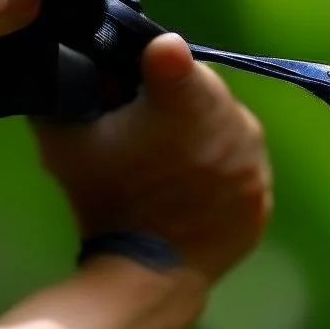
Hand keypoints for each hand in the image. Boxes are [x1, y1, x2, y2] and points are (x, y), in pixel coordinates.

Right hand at [33, 34, 271, 284]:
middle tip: (149, 130)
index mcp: (185, 97)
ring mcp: (253, 159)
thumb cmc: (104, 200)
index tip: (147, 69)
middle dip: (178, 103)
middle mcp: (232, 119)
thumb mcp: (67, 138)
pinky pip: (242, 169)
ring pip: (229, 129)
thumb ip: (69, 89)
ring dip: (205, 136)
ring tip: (172, 164)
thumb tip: (73, 59)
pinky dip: (222, 173)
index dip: (155, 61)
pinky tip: (195, 189)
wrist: (146, 274)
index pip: (172, 55)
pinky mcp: (262, 193)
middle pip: (203, 91)